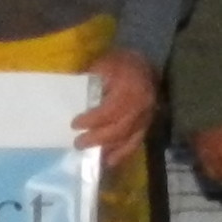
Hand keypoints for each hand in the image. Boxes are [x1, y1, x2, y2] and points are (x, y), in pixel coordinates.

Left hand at [76, 50, 158, 165]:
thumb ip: (90, 83)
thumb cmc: (120, 63)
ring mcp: (147, 117)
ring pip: (128, 139)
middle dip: (97, 138)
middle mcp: (141, 106)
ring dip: (108, 149)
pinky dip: (123, 153)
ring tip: (90, 154)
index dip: (92, 120)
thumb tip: (73, 101)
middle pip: (119, 128)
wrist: (145, 61)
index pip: (110, 110)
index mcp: (130, 89)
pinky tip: (109, 160)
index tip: (74, 125)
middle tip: (78, 143)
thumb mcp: (103, 65)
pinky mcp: (148, 124)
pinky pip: (136, 142)